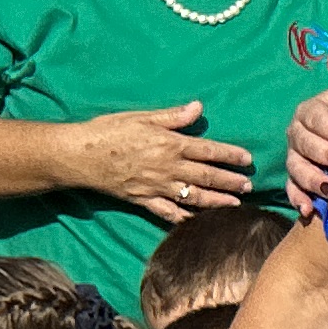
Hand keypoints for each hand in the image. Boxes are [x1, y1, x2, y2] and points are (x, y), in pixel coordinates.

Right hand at [61, 102, 255, 221]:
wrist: (78, 155)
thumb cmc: (108, 131)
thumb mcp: (142, 117)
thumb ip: (173, 116)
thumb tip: (199, 107)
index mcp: (169, 144)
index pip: (208, 150)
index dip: (229, 155)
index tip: (247, 159)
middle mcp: (167, 168)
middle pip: (206, 176)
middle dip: (230, 181)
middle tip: (249, 186)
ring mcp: (156, 186)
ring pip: (193, 196)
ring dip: (216, 201)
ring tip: (235, 205)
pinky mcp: (143, 200)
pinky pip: (168, 212)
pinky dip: (184, 218)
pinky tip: (198, 221)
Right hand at [285, 56, 327, 210]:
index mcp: (310, 111)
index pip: (314, 117)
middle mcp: (298, 133)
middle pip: (304, 144)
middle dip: (325, 155)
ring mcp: (295, 157)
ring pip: (295, 168)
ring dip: (311, 179)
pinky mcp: (297, 180)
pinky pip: (292, 190)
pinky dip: (299, 200)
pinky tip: (310, 210)